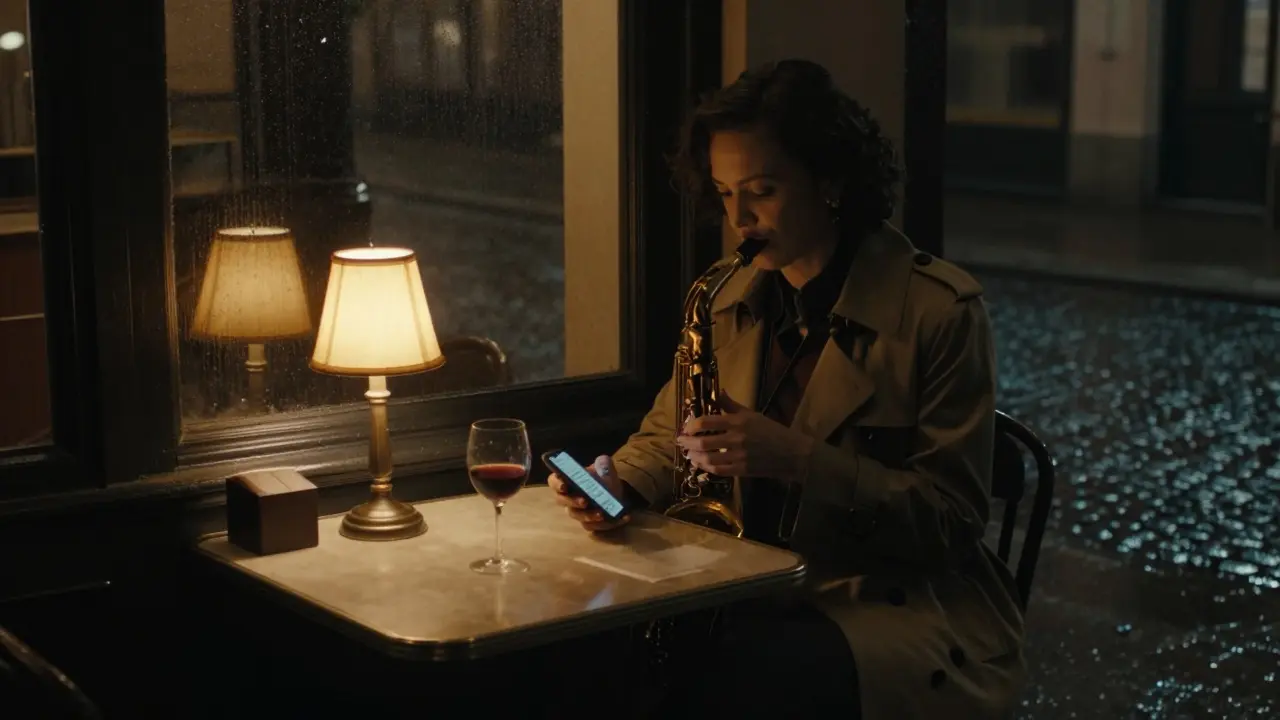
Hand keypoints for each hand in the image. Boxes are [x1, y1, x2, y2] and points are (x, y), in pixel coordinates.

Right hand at [548, 454, 632, 532]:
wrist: (615, 491)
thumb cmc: (602, 477)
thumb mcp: (604, 467)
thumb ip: (603, 464)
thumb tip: (602, 463)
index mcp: (566, 481)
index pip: (554, 482)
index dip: (557, 484)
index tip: (564, 486)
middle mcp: (568, 498)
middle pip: (563, 502)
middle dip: (573, 502)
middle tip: (584, 501)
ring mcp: (578, 512)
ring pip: (578, 517)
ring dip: (589, 516)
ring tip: (601, 514)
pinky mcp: (590, 523)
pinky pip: (595, 527)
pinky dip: (608, 524)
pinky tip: (622, 518)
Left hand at [676, 392, 813, 480]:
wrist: (791, 453)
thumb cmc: (772, 431)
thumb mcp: (752, 414)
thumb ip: (732, 405)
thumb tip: (718, 391)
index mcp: (738, 422)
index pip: (707, 422)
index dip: (691, 425)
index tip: (686, 427)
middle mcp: (736, 439)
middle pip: (703, 442)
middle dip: (687, 443)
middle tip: (680, 442)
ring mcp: (739, 456)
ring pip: (708, 459)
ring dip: (694, 457)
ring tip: (688, 454)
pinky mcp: (742, 471)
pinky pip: (719, 470)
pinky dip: (706, 468)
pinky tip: (701, 464)